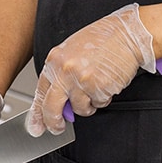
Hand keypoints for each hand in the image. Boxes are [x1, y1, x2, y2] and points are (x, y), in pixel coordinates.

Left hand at [27, 3, 156, 136]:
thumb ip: (62, 74)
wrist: (125, 34)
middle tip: (57, 128)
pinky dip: (103, 98)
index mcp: (55, 60)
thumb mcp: (72, 51)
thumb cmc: (101, 40)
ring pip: (79, 109)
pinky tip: (106, 82)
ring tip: (96, 86)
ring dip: (88, 104)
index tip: (36, 125)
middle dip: (53, 123)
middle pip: (51, 107)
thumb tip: (59, 100)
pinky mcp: (98, 88)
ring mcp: (81, 80)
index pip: (40, 92)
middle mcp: (65, 70)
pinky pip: (98, 104)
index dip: (37, 112)